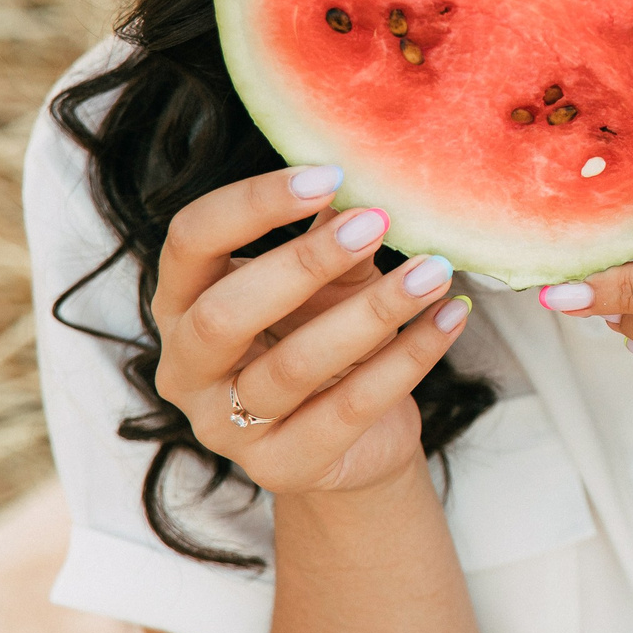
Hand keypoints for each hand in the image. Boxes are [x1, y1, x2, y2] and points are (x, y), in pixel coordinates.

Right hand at [153, 165, 473, 494]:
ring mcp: (226, 427)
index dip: (252, 204)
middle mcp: (186, 369)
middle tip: (376, 223)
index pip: (190, 242)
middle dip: (304, 263)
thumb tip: (365, 166)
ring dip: (372, 312)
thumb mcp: (328, 278)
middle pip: (224, 314)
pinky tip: (450, 316)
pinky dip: (407, 359)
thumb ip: (333, 229)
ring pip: (292, 368)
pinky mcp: (282, 467)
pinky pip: (349, 410)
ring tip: (433, 271)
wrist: (356, 440)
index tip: (328, 174)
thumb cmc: (326, 335)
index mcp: (181, 302)